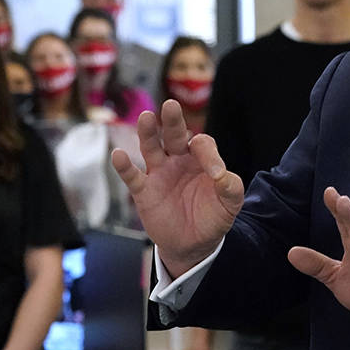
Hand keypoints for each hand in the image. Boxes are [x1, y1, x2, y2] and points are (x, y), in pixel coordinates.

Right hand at [111, 100, 244, 276]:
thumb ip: (231, 187)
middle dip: (172, 121)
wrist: (195, 244)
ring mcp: (159, 173)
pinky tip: (119, 154)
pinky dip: (124, 166)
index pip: (202, 144)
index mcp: (201, 159)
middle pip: (174, 135)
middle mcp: (178, 160)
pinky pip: (132, 176)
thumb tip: (220, 174)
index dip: (207, 153)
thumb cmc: (214, 217)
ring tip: (146, 118)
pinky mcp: (144, 191)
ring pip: (151, 148)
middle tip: (171, 106)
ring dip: (147, 134)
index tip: (216, 173)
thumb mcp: (230, 203)